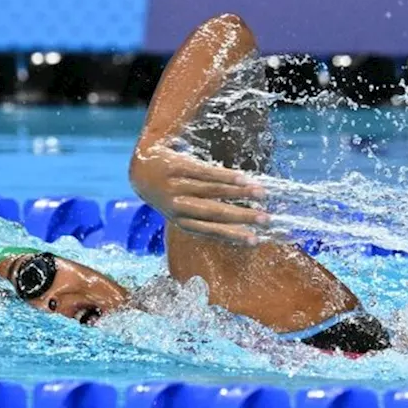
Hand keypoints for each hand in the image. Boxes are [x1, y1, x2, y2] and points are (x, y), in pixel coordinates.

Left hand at [129, 144, 268, 244]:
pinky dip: (225, 176)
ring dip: (239, 193)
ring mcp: (176, 186)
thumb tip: (240, 226)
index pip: (210, 230)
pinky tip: (243, 178)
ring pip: (212, 191)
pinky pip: (205, 172)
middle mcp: (178, 206)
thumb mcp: (182, 210)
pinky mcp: (177, 167)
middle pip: (214, 212)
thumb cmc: (170, 194)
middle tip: (265, 218)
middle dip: (242, 216)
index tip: (255, 239)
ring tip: (261, 193)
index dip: (233, 235)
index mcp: (181, 221)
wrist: (141, 169)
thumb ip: (204, 217)